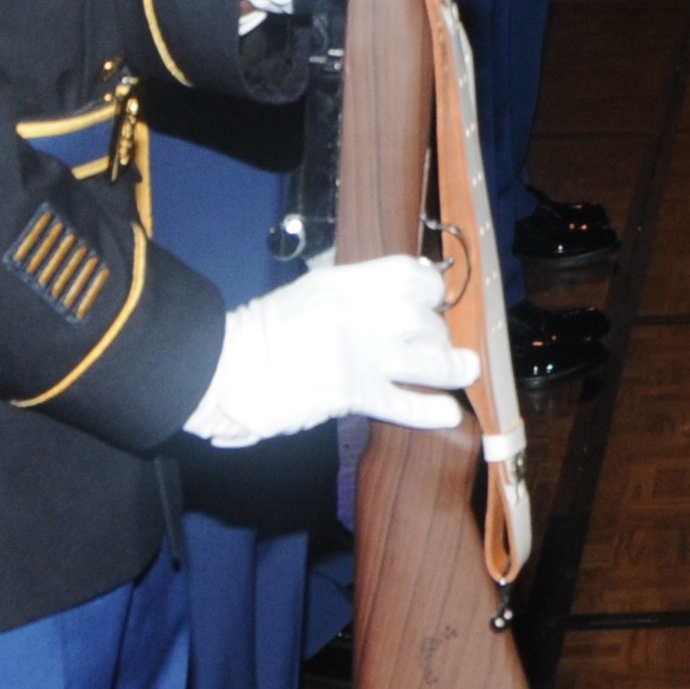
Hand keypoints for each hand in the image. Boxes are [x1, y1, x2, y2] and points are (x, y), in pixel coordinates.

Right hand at [184, 253, 476, 446]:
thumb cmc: (258, 333)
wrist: (224, 369)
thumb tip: (387, 296)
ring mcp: (361, 353)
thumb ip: (347, 296)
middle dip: (437, 331)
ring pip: (428, 357)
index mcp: (346, 282)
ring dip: (452, 366)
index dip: (430, 287)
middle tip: (435, 343)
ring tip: (465, 371)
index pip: (410, 274)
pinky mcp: (353, 393)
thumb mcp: (307, 294)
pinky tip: (447, 414)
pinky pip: (404, 402)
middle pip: (425, 317)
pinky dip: (428, 410)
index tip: (434, 298)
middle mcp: (362, 312)